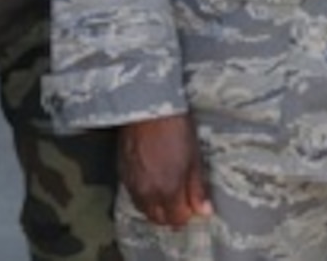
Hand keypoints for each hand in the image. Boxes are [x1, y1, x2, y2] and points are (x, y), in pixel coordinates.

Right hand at [119, 113, 211, 227]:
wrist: (148, 107)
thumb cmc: (174, 128)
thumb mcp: (194, 158)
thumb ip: (198, 189)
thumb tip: (204, 211)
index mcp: (168, 190)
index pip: (177, 219)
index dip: (187, 214)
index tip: (192, 204)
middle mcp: (147, 192)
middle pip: (158, 218)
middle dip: (170, 215)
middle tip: (180, 201)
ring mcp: (132, 183)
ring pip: (144, 208)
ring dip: (155, 206)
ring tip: (166, 191)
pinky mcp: (122, 172)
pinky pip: (133, 194)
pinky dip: (143, 194)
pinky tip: (151, 180)